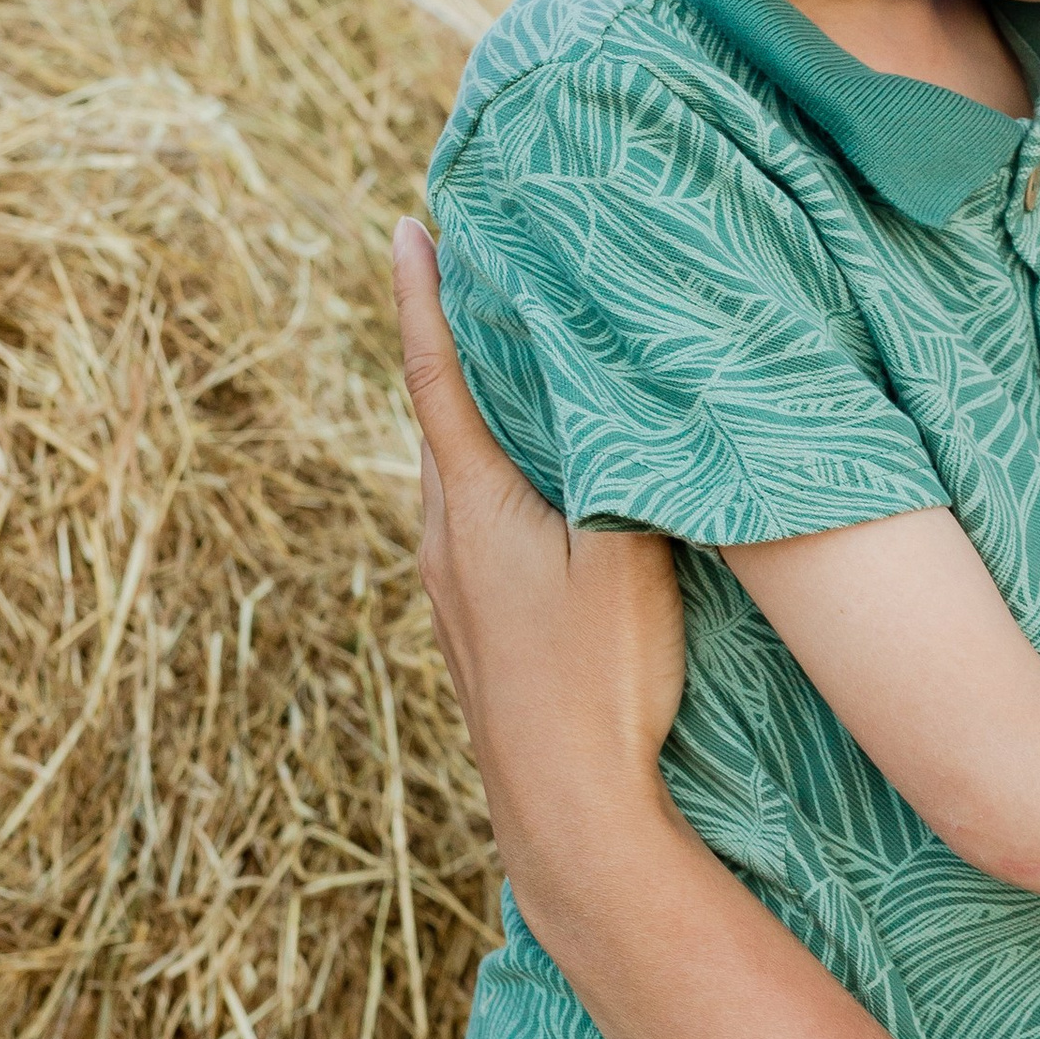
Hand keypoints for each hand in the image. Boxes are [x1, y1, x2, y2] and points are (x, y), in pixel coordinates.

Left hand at [391, 218, 686, 861]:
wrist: (566, 810)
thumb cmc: (601, 680)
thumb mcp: (631, 556)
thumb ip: (623, 467)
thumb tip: (625, 397)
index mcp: (473, 505)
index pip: (439, 376)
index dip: (425, 299)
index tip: (409, 228)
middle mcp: (443, 540)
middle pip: (441, 419)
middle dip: (456, 346)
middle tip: (477, 277)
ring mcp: (451, 592)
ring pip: (455, 476)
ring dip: (476, 418)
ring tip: (510, 370)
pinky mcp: (473, 632)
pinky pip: (471, 523)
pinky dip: (491, 477)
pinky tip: (533, 491)